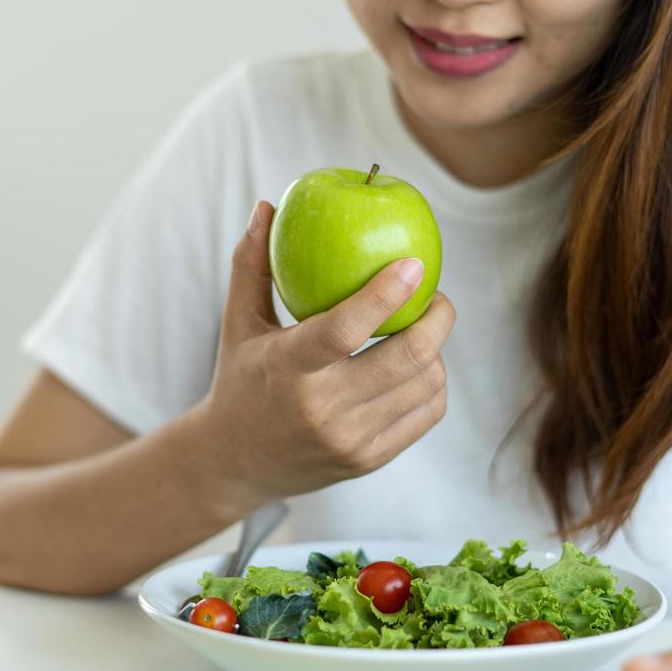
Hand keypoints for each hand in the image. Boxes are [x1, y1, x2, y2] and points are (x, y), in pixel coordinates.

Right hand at [195, 199, 454, 505]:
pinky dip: (432, 383)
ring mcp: (349, 440)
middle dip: (437, 317)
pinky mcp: (369, 460)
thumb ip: (252, 265)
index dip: (386, 294)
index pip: (343, 329)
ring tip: (422, 329)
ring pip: (425, 384)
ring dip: (436, 350)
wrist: (233, 463)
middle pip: (406, 357)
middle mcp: (321, 409)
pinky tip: (419, 366)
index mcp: (286, 369)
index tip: (413, 262)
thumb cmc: (240, 379)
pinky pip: (426, 413)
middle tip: (436, 296)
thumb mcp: (237, 324)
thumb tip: (267, 206)